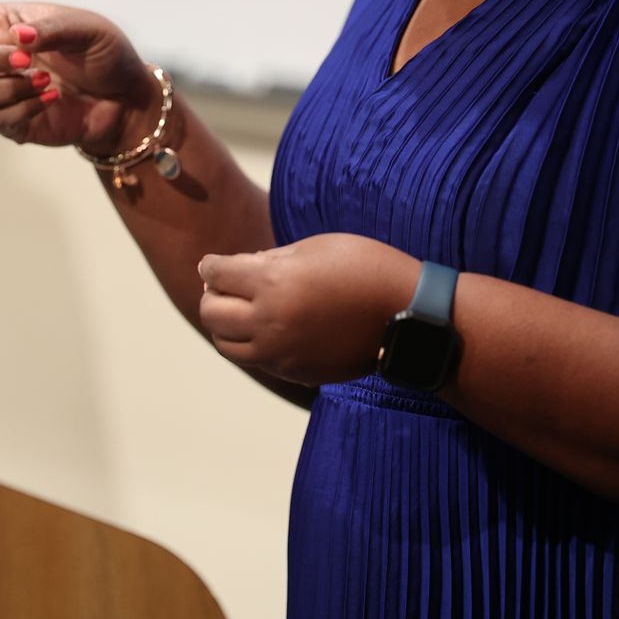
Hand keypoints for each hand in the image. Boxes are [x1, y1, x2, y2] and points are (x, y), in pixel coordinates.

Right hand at [0, 2, 156, 152]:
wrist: (125, 99)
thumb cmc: (105, 53)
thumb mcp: (87, 28)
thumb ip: (52, 27)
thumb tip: (19, 37)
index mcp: (0, 22)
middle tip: (27, 61)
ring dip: (11, 88)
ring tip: (48, 84)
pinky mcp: (12, 122)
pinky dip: (26, 108)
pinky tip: (53, 102)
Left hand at [196, 233, 419, 385]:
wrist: (407, 314)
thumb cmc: (365, 267)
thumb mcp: (316, 247)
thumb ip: (271, 260)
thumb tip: (240, 269)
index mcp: (273, 283)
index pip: (218, 274)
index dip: (211, 265)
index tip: (211, 263)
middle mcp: (270, 322)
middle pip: (211, 312)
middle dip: (212, 294)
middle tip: (221, 285)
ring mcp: (281, 352)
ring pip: (226, 344)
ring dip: (224, 324)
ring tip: (238, 310)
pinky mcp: (296, 371)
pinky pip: (256, 360)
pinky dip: (250, 344)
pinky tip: (265, 328)